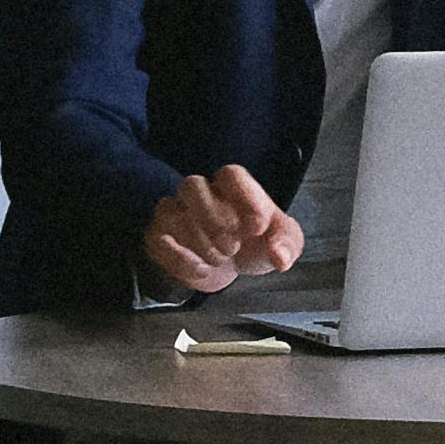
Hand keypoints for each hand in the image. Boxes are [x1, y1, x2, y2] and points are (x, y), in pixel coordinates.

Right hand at [141, 165, 301, 297]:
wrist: (230, 268)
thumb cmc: (255, 245)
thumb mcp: (282, 243)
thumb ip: (288, 244)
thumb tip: (280, 257)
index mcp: (233, 186)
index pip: (230, 174)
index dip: (244, 198)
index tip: (257, 228)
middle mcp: (200, 193)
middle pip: (191, 185)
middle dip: (214, 221)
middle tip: (233, 248)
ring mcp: (174, 212)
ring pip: (170, 211)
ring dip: (198, 241)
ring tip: (220, 259)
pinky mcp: (158, 237)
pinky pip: (157, 240)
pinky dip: (180, 259)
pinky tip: (202, 269)